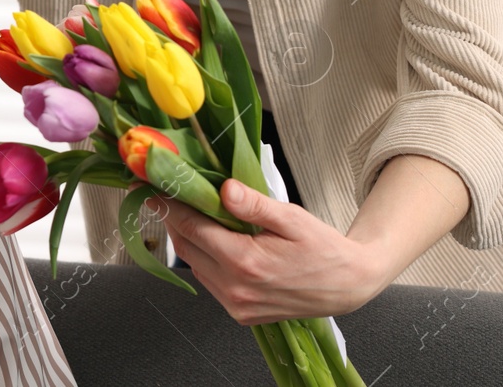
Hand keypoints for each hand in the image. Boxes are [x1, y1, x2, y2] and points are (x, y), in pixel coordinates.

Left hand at [152, 179, 389, 324]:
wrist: (347, 286)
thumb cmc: (323, 248)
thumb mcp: (292, 218)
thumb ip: (254, 205)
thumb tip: (223, 189)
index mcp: (245, 262)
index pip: (193, 229)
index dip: (171, 206)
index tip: (155, 188)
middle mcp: (235, 289)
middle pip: (188, 249)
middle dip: (176, 220)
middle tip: (170, 195)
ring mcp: (237, 305)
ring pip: (196, 266)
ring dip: (190, 240)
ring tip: (192, 213)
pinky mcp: (241, 313)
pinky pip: (210, 282)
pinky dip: (205, 259)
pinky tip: (213, 240)